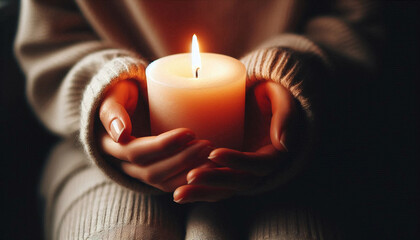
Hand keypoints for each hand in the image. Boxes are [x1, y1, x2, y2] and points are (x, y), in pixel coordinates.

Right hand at [98, 80, 212, 191]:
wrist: (129, 102)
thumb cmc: (121, 92)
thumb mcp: (114, 94)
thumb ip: (113, 110)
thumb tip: (121, 134)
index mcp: (109, 144)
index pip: (136, 152)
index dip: (163, 145)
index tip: (189, 132)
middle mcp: (122, 163)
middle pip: (152, 172)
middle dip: (182, 160)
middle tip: (206, 144)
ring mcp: (138, 171)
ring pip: (162, 182)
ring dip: (188, 173)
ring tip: (211, 157)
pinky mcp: (155, 172)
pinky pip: (171, 183)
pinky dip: (190, 179)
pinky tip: (209, 170)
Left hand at [173, 81, 302, 202]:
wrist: (256, 99)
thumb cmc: (269, 94)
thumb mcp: (280, 96)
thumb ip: (285, 114)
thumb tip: (283, 144)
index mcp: (274, 153)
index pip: (257, 164)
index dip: (237, 161)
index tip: (213, 153)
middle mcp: (258, 168)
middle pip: (239, 182)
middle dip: (215, 181)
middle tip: (190, 176)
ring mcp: (241, 171)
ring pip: (225, 190)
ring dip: (202, 193)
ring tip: (178, 194)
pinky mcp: (227, 171)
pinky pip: (214, 187)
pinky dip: (198, 192)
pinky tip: (178, 194)